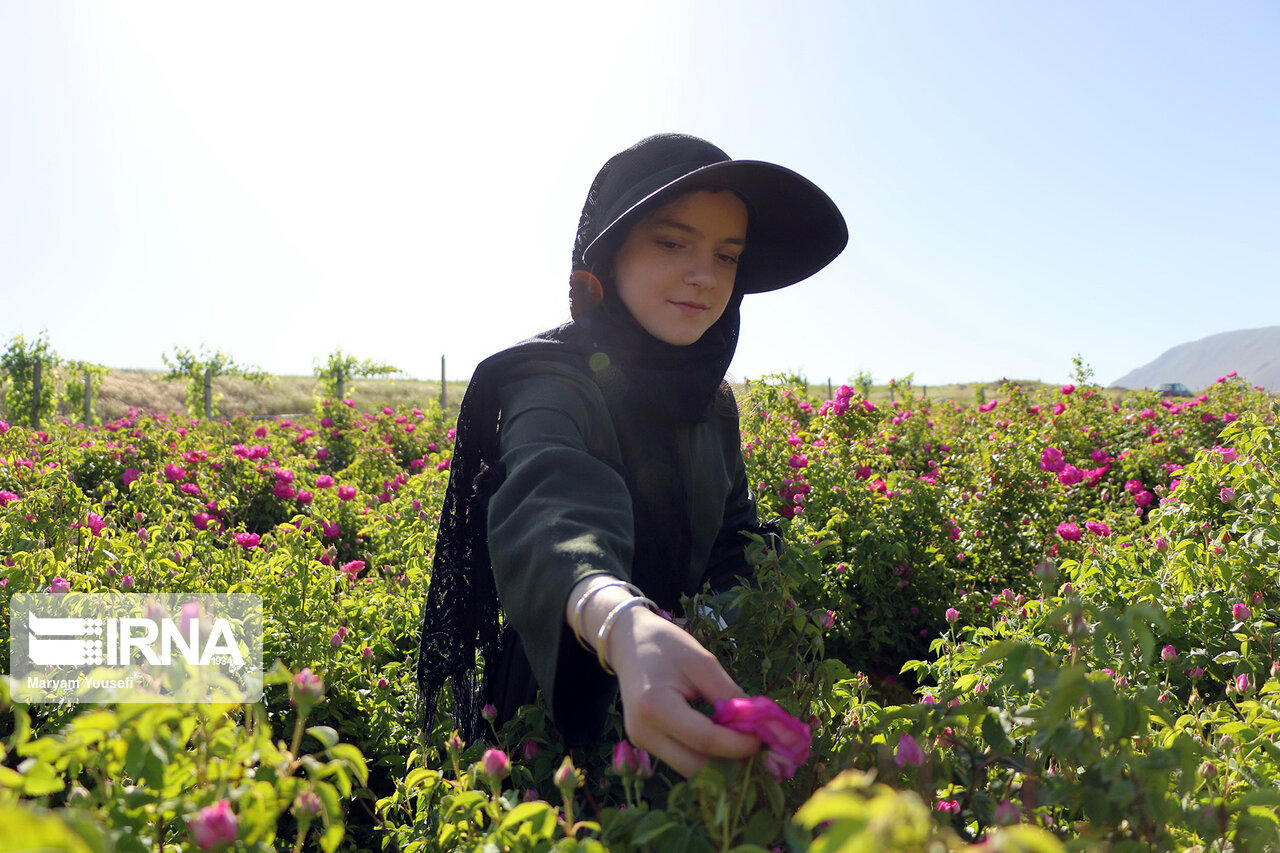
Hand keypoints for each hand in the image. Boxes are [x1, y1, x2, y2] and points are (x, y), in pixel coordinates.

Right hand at [605, 607, 760, 776]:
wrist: (627, 642)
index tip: (762, 738)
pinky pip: (681, 760)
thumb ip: (728, 694)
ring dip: (719, 764)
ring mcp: (642, 742)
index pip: (705, 740)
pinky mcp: (645, 745)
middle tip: (759, 750)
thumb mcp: (702, 662)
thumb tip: (758, 725)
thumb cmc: (665, 645)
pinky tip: (723, 743)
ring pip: (689, 770)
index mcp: (655, 706)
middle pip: (696, 767)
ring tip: (743, 745)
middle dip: (731, 763)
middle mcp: (644, 732)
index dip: (738, 744)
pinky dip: (705, 757)